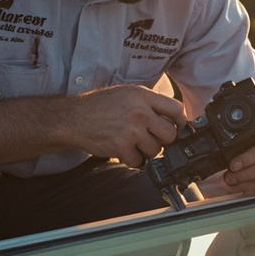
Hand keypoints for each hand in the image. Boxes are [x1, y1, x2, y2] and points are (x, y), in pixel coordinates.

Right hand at [70, 85, 185, 167]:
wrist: (74, 118)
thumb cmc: (100, 106)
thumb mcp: (127, 94)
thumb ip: (149, 102)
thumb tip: (172, 115)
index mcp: (143, 96)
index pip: (176, 109)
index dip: (180, 121)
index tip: (178, 127)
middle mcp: (140, 112)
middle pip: (170, 133)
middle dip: (164, 140)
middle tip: (152, 138)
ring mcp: (131, 130)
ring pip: (156, 150)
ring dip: (147, 151)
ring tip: (134, 144)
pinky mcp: (121, 146)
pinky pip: (139, 161)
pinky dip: (132, 160)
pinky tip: (124, 150)